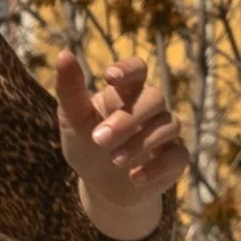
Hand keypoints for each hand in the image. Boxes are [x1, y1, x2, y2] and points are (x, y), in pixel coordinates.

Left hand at [54, 47, 189, 237]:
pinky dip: (157, 167)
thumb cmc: (86, 146)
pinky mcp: (175, 159)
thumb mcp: (73, 120)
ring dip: (140, 143)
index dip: (129, 69)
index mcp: (126, 93)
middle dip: (127, 119)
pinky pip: (178, 156)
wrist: (101, 187)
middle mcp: (150, 108)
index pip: (137, 69)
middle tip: (98, 139)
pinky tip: (135, 178)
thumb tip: (63, 54)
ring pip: (168, 125)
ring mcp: (166, 133)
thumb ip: (70, 91)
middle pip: (154, 99)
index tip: (110, 77)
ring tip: (114, 161)